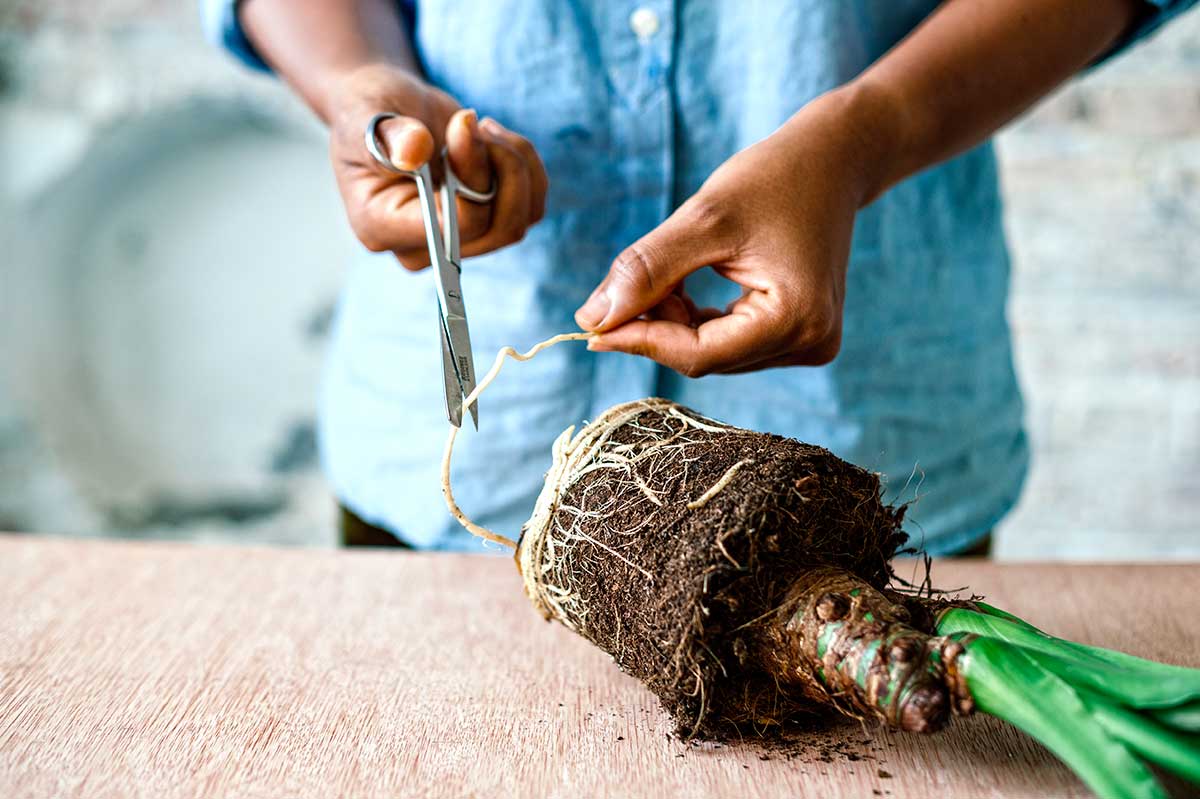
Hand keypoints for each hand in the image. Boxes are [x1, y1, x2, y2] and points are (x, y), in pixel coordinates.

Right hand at [327, 64, 547, 269]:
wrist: (387, 110)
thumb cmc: (367, 111)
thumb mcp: (367, 113)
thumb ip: (389, 135)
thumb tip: (414, 151)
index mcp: (382, 226)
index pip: (455, 226)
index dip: (473, 175)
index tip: (463, 124)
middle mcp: (422, 246)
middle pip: (499, 228)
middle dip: (501, 166)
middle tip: (474, 122)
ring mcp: (458, 239)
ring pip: (521, 219)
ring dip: (514, 163)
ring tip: (482, 126)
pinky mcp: (485, 223)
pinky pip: (530, 207)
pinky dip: (525, 167)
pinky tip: (494, 139)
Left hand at [575, 89, 888, 376]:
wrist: (834, 159)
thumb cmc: (774, 177)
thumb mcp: (703, 218)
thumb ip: (647, 270)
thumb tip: (591, 320)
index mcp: (797, 320)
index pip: (698, 355)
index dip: (639, 340)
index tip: (589, 327)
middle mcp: (811, 343)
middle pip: (705, 357)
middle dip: (657, 327)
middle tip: (619, 289)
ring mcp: (810, 343)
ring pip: (713, 352)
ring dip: (675, 323)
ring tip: (664, 275)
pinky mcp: (800, 334)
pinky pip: (730, 342)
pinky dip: (696, 321)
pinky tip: (682, 286)